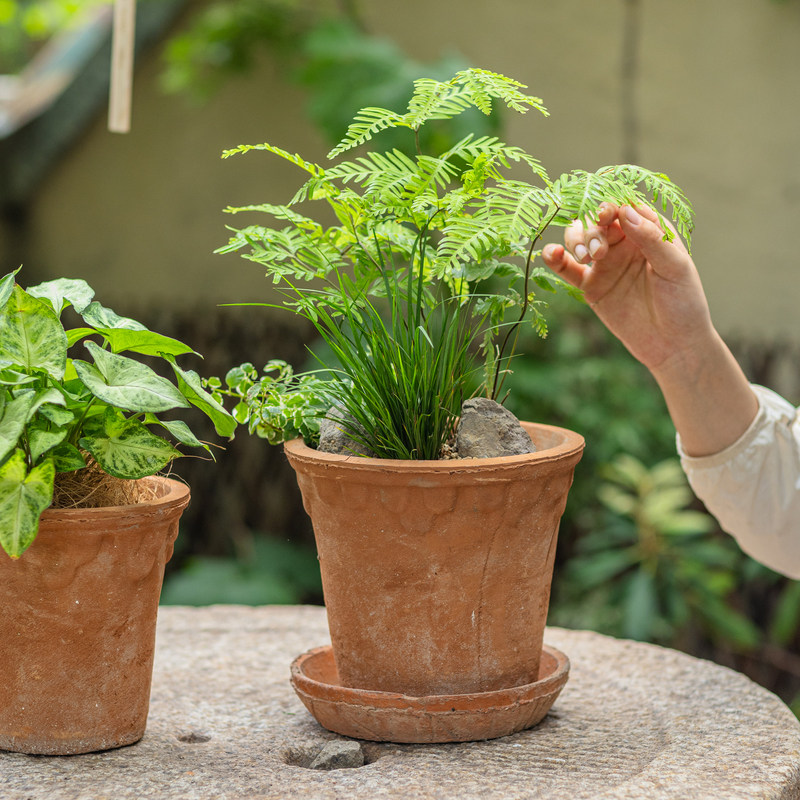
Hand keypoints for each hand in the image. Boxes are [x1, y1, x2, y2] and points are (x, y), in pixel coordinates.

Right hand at [542, 203, 712, 373]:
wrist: (673, 345)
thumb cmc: (683, 302)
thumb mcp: (675, 267)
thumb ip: (652, 238)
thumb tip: (625, 211)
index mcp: (649, 232)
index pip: (625, 208)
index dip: (611, 206)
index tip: (604, 215)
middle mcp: (624, 243)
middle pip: (597, 221)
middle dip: (592, 229)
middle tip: (598, 251)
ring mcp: (605, 264)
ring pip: (580, 239)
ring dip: (577, 240)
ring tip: (585, 258)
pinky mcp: (590, 286)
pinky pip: (568, 269)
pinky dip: (556, 258)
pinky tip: (551, 253)